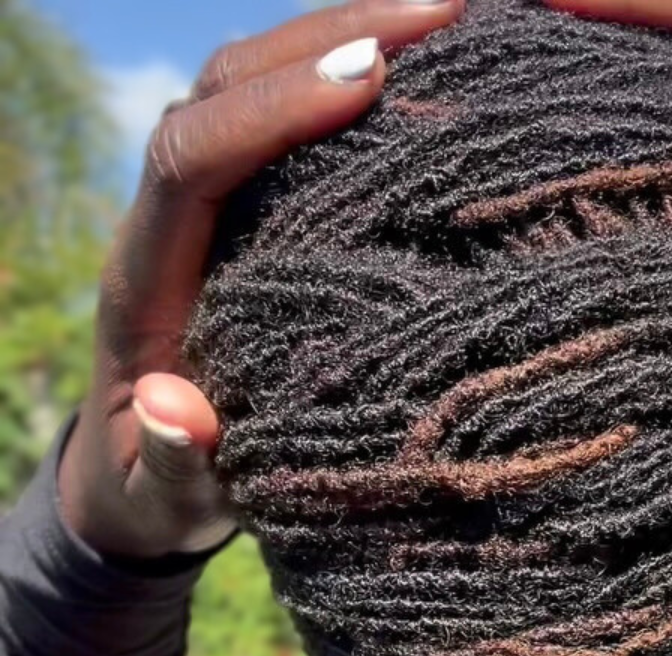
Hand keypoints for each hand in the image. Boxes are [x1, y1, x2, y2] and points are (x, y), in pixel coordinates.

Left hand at [60, 0, 463, 558]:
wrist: (131, 478)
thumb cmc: (154, 492)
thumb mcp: (161, 501)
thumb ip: (172, 468)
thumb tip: (177, 409)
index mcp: (145, 281)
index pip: (189, 157)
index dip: (270, 110)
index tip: (371, 80)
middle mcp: (169, 224)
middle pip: (224, 85)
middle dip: (325, 38)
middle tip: (444, 11)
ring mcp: (209, 214)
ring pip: (255, 84)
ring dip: (344, 37)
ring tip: (450, 16)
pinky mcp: (248, 221)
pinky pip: (288, 126)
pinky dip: (348, 84)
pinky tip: (422, 74)